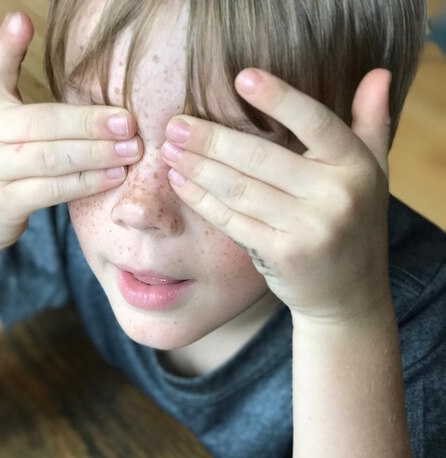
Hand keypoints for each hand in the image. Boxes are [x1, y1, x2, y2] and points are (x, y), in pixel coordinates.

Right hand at [0, 12, 141, 259]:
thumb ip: (8, 69)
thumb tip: (22, 19)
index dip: (10, 49)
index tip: (26, 22)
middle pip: (41, 124)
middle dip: (88, 123)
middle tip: (128, 124)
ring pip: (49, 160)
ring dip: (94, 155)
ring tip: (130, 151)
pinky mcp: (5, 204)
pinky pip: (50, 192)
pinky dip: (84, 184)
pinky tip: (112, 177)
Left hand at [162, 68, 392, 324]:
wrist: (348, 295)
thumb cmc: (355, 224)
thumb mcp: (372, 175)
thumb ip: (372, 124)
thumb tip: (378, 73)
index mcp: (357, 167)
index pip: (315, 123)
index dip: (279, 99)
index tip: (240, 78)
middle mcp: (336, 196)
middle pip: (262, 158)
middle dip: (211, 140)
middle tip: (175, 124)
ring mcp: (309, 229)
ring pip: (240, 190)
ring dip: (198, 168)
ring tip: (169, 150)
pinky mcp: (282, 255)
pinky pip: (233, 221)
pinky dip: (202, 201)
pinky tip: (180, 183)